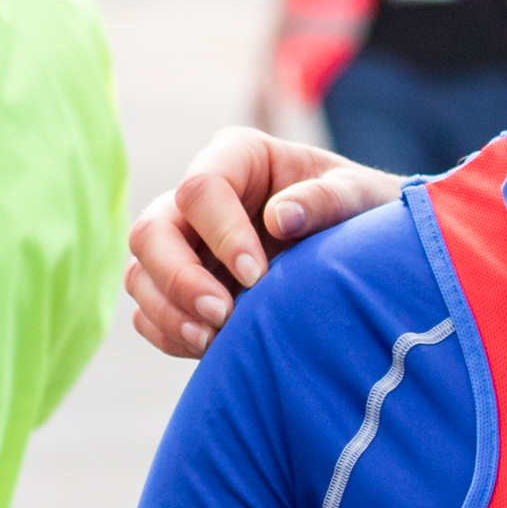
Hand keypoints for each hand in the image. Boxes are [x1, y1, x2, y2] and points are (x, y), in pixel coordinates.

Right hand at [124, 129, 396, 359]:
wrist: (366, 258)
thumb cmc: (363, 214)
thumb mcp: (360, 196)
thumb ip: (326, 200)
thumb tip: (278, 218)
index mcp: (237, 158)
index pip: (200, 188)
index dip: (221, 234)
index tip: (257, 276)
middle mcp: (198, 200)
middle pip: (151, 231)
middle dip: (179, 278)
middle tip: (222, 315)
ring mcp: (184, 246)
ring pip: (140, 274)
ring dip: (169, 312)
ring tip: (213, 341)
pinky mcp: (180, 290)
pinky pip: (148, 314)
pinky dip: (169, 334)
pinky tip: (211, 349)